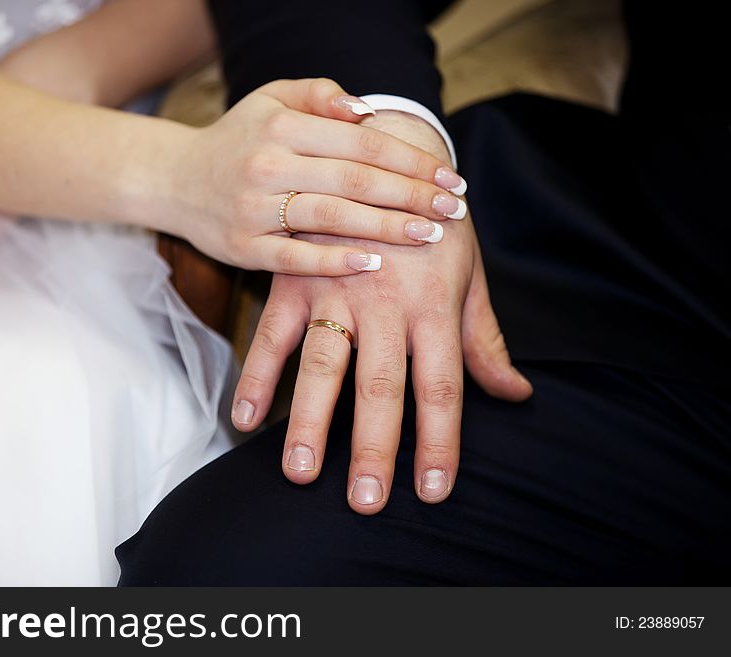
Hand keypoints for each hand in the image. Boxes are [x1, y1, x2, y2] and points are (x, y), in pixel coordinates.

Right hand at [167, 78, 468, 275]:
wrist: (172, 180)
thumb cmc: (236, 140)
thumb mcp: (270, 100)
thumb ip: (319, 95)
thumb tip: (366, 111)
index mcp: (282, 126)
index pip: (362, 142)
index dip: (411, 161)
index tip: (450, 179)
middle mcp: (269, 164)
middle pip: (355, 181)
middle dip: (411, 196)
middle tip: (453, 211)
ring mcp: (254, 209)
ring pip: (332, 219)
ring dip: (386, 229)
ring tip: (428, 236)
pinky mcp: (243, 248)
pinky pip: (296, 259)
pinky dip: (335, 262)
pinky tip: (373, 265)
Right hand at [231, 111, 532, 513]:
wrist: (388, 153)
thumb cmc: (437, 226)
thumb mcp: (469, 277)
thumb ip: (484, 340)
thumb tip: (517, 394)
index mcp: (434, 306)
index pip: (442, 386)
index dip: (439, 441)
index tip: (432, 490)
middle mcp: (385, 303)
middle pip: (381, 384)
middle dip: (372, 445)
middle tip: (364, 500)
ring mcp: (335, 288)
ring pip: (322, 362)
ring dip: (308, 420)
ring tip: (299, 472)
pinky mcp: (296, 279)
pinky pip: (272, 333)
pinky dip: (258, 376)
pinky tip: (244, 418)